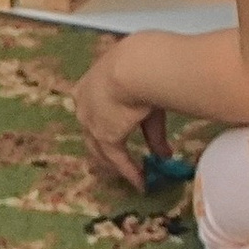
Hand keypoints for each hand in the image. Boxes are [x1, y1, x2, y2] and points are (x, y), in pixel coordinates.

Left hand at [75, 38, 172, 190]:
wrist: (136, 66)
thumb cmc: (140, 68)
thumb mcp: (144, 95)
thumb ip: (153, 130)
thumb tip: (164, 154)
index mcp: (87, 87)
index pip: (91, 113)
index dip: (104, 127)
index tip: (118, 138)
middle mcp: (83, 106)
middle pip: (91, 135)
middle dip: (105, 152)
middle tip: (119, 164)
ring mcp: (91, 123)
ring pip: (100, 151)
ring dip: (116, 165)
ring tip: (132, 177)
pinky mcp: (105, 136)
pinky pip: (118, 159)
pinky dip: (130, 171)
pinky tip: (141, 182)